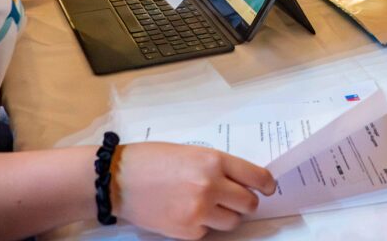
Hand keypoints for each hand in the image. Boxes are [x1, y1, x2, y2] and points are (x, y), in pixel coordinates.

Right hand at [114, 142, 275, 239]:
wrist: (118, 179)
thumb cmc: (152, 160)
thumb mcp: (190, 152)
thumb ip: (216, 166)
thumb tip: (240, 182)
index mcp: (213, 161)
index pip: (255, 176)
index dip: (266, 184)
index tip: (268, 188)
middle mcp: (211, 185)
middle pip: (249, 203)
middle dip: (246, 202)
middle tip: (235, 199)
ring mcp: (199, 211)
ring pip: (233, 221)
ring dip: (226, 216)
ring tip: (209, 206)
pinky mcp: (187, 231)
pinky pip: (209, 232)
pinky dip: (203, 226)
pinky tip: (186, 213)